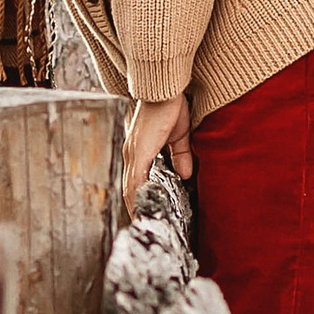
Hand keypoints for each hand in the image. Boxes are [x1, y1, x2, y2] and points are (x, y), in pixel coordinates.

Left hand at [126, 92, 193, 211]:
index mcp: (138, 149)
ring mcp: (132, 152)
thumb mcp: (179, 135)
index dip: (136, 198)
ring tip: (140, 223)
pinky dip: (136, 196)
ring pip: (129, 187)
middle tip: (140, 224)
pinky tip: (140, 209)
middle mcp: (130, 152)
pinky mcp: (139, 152)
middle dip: (133, 207)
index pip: (133, 180)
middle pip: (128, 187)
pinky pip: (135, 180)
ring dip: (133, 206)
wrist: (166, 88)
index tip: (142, 213)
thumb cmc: (170, 105)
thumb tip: (186, 174)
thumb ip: (180, 154)